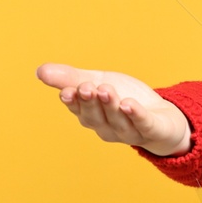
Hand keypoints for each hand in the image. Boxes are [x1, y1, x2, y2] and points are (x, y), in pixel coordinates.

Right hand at [34, 63, 191, 156]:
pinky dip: (136, 115)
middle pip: (96, 118)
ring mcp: (131, 131)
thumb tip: (39, 71)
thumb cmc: (124, 98)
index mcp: (92, 117)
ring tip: (106, 89)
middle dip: (90, 103)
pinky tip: (129, 104)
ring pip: (118, 120)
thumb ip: (71, 78)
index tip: (67, 91)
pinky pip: (143, 124)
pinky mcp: (153, 130)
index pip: (79, 110)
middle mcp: (108, 128)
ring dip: (110, 105)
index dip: (73, 102)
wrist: (162, 117)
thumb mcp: (97, 82)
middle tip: (87, 87)